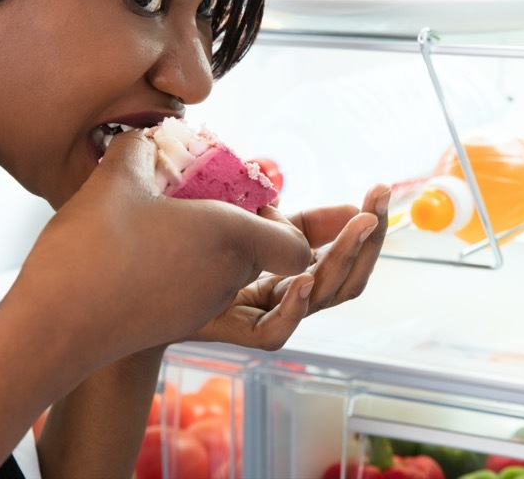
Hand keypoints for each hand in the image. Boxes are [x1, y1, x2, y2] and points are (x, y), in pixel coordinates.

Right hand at [3, 131, 312, 373]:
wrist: (51, 328)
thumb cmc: (92, 252)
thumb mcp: (114, 178)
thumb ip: (136, 147)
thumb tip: (142, 135)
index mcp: (231, 240)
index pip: (297, 248)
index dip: (284, 222)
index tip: (245, 199)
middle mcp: (226, 278)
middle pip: (263, 255)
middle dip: (244, 224)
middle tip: (203, 198)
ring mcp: (201, 307)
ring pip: (230, 273)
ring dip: (212, 247)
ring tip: (168, 220)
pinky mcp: (174, 324)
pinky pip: (199, 290)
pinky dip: (187, 268)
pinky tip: (144, 248)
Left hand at [189, 183, 390, 349]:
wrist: (144, 280)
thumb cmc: (197, 246)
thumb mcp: (252, 222)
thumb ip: (295, 222)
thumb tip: (350, 209)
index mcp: (297, 268)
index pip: (346, 255)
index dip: (367, 227)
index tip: (380, 191)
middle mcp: (288, 296)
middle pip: (346, 282)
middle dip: (367, 241)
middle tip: (377, 206)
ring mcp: (267, 315)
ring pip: (319, 299)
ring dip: (343, 260)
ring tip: (359, 226)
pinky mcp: (236, 332)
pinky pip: (275, 331)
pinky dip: (293, 307)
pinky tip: (303, 277)